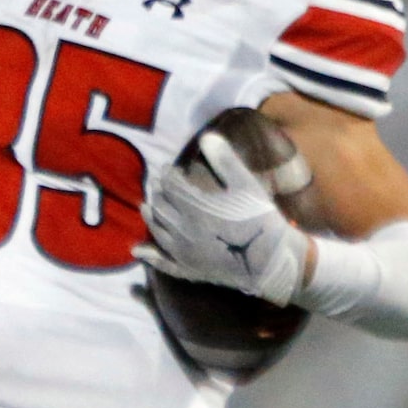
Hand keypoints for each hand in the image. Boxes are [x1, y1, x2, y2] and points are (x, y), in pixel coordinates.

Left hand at [140, 132, 311, 302]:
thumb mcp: (247, 185)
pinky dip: (148, 255)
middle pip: (160, 207)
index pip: (171, 187)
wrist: (271, 261)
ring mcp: (182, 253)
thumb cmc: (260, 220)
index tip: (167, 169)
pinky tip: (137, 251)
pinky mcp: (188, 270)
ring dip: (150, 216)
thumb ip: (226, 161)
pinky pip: (162, 263)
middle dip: (157, 194)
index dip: (167, 175)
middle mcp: (182, 230)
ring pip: (157, 231)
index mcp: (194, 208)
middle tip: (157, 186)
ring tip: (146, 206)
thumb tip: (207, 136)